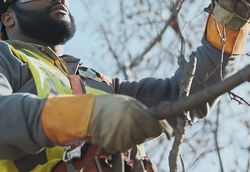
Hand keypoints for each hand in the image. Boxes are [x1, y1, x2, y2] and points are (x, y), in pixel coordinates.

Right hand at [41, 94, 171, 152]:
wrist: (87, 114)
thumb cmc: (110, 106)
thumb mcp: (130, 102)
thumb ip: (146, 111)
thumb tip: (162, 117)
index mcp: (137, 116)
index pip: (157, 129)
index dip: (155, 127)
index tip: (151, 124)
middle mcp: (132, 130)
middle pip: (145, 136)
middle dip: (141, 130)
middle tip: (129, 120)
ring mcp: (123, 141)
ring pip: (134, 142)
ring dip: (130, 136)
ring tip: (118, 124)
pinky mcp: (114, 147)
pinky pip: (123, 146)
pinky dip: (120, 141)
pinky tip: (112, 131)